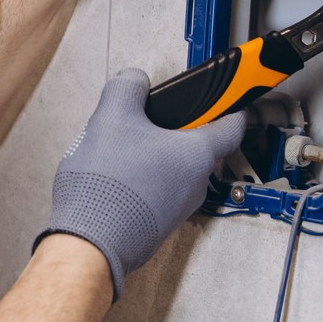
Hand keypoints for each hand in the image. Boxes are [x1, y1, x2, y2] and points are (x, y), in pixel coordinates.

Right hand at [36, 69, 245, 297]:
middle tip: (143, 122)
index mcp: (198, 154)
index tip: (226, 95)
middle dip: (170, 130)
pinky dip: (140, 180)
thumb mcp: (112, 117)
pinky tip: (113, 178)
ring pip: (173, 169)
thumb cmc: (108, 188)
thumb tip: (134, 80)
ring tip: (118, 153)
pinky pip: (156, 192)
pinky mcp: (157, 223)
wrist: (89, 241)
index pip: (233, 124)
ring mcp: (178, 207)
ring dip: (151, 156)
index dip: (229, 103)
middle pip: (195, 145)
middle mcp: (196, 184)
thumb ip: (127, 88)